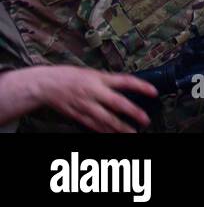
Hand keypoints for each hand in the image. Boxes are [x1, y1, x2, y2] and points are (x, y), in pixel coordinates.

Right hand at [18, 66, 156, 132]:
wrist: (46, 85)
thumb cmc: (70, 76)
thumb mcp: (92, 72)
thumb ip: (108, 80)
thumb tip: (126, 86)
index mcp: (100, 78)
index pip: (125, 81)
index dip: (141, 86)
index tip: (154, 91)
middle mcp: (94, 92)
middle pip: (117, 103)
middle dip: (133, 112)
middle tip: (145, 119)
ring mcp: (86, 105)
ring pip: (106, 119)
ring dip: (120, 127)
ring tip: (132, 133)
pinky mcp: (78, 115)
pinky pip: (93, 125)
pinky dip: (104, 131)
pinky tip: (113, 134)